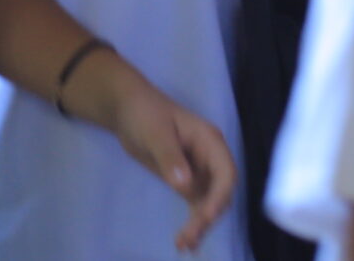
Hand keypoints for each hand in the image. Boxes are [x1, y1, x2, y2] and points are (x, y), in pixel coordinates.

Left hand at [77, 57, 238, 253]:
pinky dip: (192, 221)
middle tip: (189, 237)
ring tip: (185, 245)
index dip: (219, 197)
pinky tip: (185, 240)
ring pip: (208, 203)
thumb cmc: (144, 113)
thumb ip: (170, 157)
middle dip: (208, 216)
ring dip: (200, 224)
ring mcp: (199, 171)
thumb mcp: (155, 133)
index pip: (226, 173)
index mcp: (210, 141)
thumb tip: (184, 184)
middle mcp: (210, 158)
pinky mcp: (186, 181)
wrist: (127, 109)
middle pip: (219, 193)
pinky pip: (195, 205)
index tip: (205, 216)